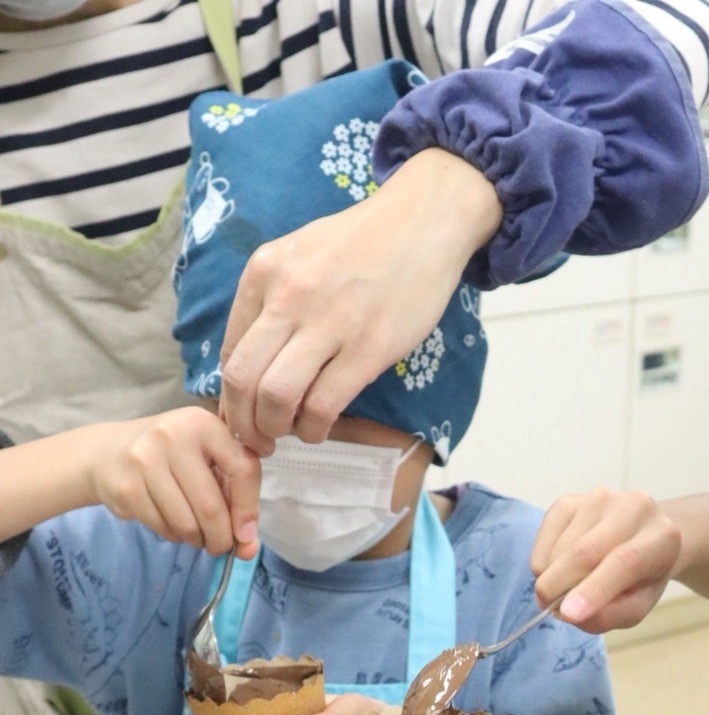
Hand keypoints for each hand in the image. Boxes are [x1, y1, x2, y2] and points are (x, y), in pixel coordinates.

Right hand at [88, 409, 259, 557]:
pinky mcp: (126, 487)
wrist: (106, 451)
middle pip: (211, 506)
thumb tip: (248, 548)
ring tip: (196, 534)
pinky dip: (174, 535)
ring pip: (186, 524)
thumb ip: (234, 499)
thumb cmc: (170, 457)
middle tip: (220, 547)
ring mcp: (145, 460)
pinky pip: (163, 527)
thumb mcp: (206, 461)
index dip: (248, 509)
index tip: (246, 534)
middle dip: (221, 538)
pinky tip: (171, 523)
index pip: (243, 469)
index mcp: (203, 424)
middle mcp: (173, 436)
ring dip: (197, 539)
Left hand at [219, 150, 501, 452]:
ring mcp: (328, 322)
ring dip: (275, 430)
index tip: (243, 417)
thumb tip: (252, 364)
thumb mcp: (299, 257)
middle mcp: (287, 296)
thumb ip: (272, 301)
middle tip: (258, 440)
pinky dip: (314, 428)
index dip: (230, 397)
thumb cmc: (361, 244)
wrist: (421, 222)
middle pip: (243, 380)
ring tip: (289, 434)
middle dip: (244, 424)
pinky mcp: (368, 347)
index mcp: (263, 273)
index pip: (230, 352)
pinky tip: (319, 428)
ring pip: (276, 397)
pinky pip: (323, 404)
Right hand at [531, 487, 681, 633]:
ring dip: (550, 575)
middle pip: (586, 550)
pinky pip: (545, 532)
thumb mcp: (636, 606)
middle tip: (546, 606)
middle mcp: (633, 507)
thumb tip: (566, 612)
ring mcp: (600, 498)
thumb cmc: (640, 577)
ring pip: (562, 545)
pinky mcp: (572, 499)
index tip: (567, 614)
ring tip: (561, 587)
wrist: (642, 537)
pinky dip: (541, 559)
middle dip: (557, 584)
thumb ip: (608, 615)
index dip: (593, 589)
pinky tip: (554, 568)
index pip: (624, 562)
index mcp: (661, 537)